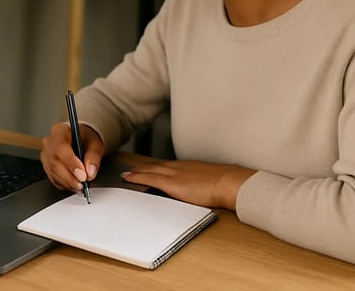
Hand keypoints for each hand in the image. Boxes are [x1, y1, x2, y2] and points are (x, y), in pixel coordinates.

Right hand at [41, 122, 104, 191]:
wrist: (81, 140)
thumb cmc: (85, 139)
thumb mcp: (95, 143)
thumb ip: (94, 156)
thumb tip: (90, 171)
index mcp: (60, 131)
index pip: (61, 147)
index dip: (71, 163)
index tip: (82, 174)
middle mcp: (49, 142)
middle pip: (55, 162)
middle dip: (69, 176)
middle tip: (82, 183)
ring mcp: (46, 154)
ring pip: (52, 172)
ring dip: (67, 182)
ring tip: (80, 186)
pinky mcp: (46, 165)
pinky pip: (52, 177)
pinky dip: (63, 184)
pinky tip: (73, 185)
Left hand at [120, 159, 255, 209]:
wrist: (228, 182)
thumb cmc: (225, 184)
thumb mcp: (211, 181)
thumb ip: (203, 183)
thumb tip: (203, 188)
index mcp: (188, 167)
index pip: (167, 165)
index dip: (155, 166)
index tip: (147, 167)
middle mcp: (178, 167)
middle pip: (155, 165)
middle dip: (142, 167)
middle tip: (130, 169)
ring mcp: (174, 174)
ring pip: (149, 170)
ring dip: (136, 171)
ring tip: (126, 173)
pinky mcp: (171, 183)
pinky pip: (149, 178)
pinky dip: (137, 177)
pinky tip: (128, 178)